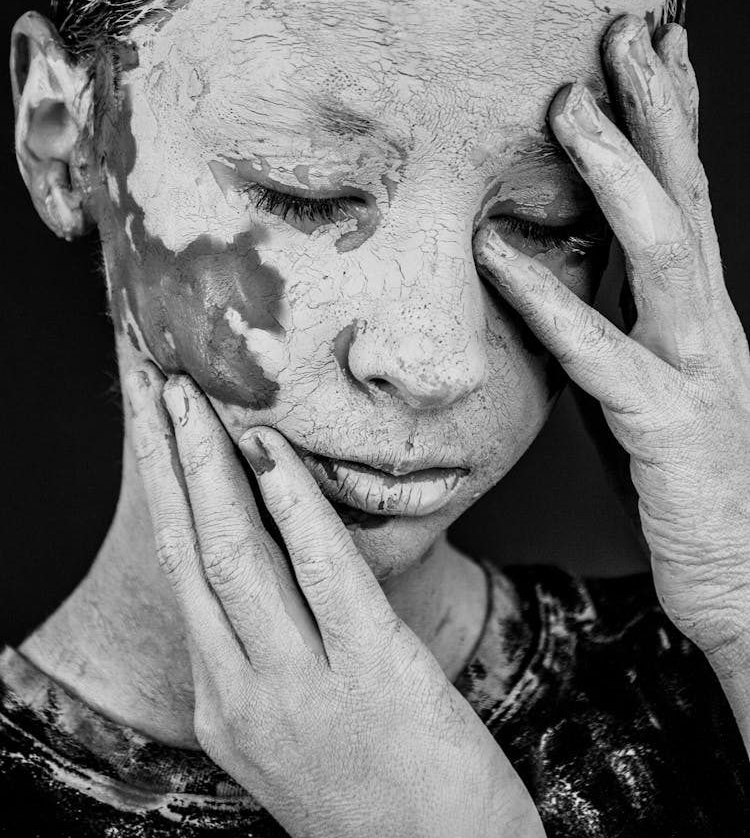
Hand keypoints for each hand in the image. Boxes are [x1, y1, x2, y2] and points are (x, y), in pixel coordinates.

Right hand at [124, 368, 544, 837]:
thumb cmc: (383, 800)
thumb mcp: (298, 733)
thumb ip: (272, 659)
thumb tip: (276, 566)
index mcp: (223, 704)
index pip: (180, 573)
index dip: (161, 491)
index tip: (152, 427)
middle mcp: (242, 695)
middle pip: (189, 550)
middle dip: (164, 458)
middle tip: (152, 380)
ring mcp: (300, 687)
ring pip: (234, 556)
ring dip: (207, 465)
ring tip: (190, 394)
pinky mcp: (369, 673)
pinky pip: (322, 572)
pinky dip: (293, 503)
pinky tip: (274, 450)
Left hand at [474, 15, 749, 677]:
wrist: (743, 578)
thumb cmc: (683, 472)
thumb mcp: (652, 373)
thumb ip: (621, 312)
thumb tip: (567, 257)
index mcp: (699, 308)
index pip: (689, 191)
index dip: (674, 114)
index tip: (654, 42)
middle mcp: (709, 323)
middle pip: (686, 194)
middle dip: (656, 108)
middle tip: (622, 30)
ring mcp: (696, 370)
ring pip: (664, 251)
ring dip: (618, 174)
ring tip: (568, 108)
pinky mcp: (667, 427)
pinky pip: (604, 354)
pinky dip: (550, 300)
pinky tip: (497, 254)